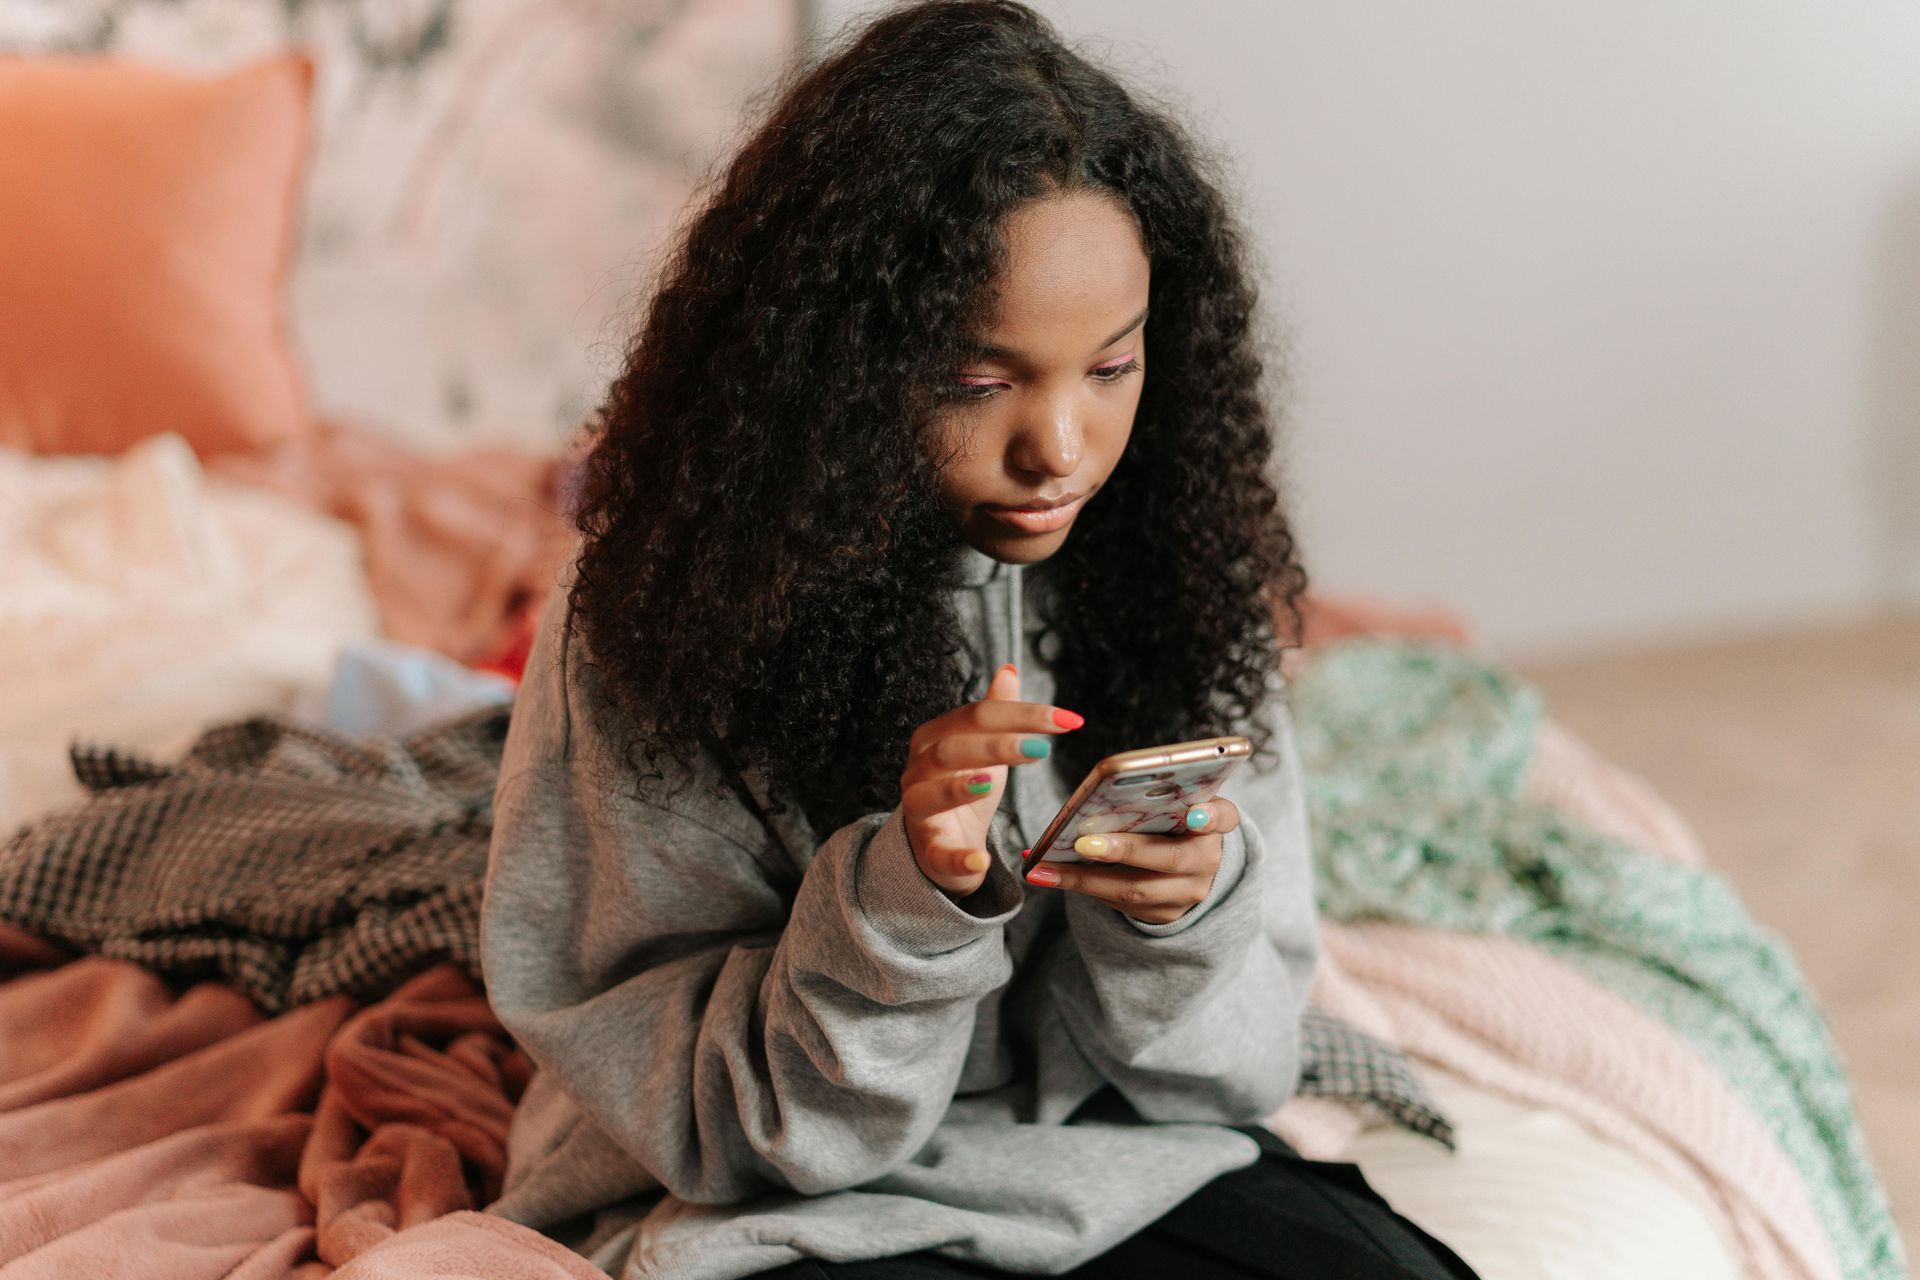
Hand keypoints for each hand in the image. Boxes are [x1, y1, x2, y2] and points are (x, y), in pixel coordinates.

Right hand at [900, 664, 1084, 897]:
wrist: (940, 844)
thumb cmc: (964, 788)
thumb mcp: (982, 748)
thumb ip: (994, 711)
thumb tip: (1009, 669)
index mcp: (935, 738)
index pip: (975, 716)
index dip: (1021, 714)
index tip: (1068, 720)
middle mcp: (919, 769)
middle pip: (950, 750)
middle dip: (996, 746)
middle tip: (1042, 749)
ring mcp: (918, 810)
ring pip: (929, 794)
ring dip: (959, 788)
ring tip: (992, 781)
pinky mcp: (928, 849)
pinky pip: (938, 853)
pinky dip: (958, 857)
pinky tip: (980, 860)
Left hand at [1022, 796, 1238, 925]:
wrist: (1188, 868)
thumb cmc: (1171, 820)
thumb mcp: (1177, 802)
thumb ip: (1158, 793)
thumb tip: (1108, 785)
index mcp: (1214, 821)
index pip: (1223, 817)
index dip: (1210, 816)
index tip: (1194, 813)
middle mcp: (1206, 861)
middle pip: (1168, 858)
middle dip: (1123, 850)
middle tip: (1084, 842)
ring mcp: (1185, 893)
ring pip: (1134, 889)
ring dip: (1083, 878)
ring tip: (1043, 868)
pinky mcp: (1161, 914)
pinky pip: (1118, 903)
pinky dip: (1079, 886)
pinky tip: (1046, 875)